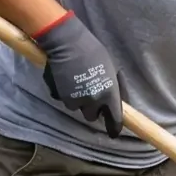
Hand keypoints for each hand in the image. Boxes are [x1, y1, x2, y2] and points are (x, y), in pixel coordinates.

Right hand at [33, 13, 122, 136]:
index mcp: (109, 94)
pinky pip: (64, 100)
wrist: (68, 43)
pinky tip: (66, 79)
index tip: (114, 133)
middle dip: (91, 109)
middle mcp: (93, 101)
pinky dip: (65, 94)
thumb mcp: (111, 69)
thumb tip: (114, 98)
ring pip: (77, 108)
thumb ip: (112, 86)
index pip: (114, 119)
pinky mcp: (60, 96)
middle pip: (92, 116)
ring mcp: (75, 100)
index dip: (114, 127)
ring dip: (78, 100)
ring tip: (77, 83)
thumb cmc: (93, 51)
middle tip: (90, 95)